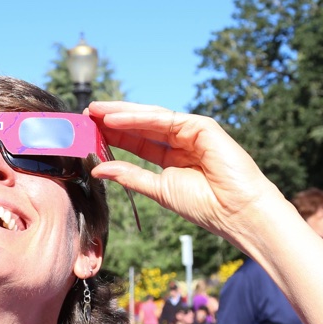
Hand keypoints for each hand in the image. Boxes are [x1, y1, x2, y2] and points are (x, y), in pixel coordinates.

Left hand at [86, 101, 283, 243]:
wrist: (236, 212)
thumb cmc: (205, 206)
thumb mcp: (159, 190)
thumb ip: (130, 177)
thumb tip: (99, 168)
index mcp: (171, 157)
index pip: (137, 141)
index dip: (112, 135)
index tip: (88, 131)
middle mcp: (181, 141)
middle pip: (141, 125)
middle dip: (113, 119)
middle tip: (86, 114)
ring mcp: (192, 132)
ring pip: (150, 117)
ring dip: (121, 113)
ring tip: (95, 111)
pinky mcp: (202, 126)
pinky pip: (165, 119)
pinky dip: (138, 118)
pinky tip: (115, 119)